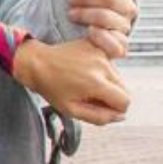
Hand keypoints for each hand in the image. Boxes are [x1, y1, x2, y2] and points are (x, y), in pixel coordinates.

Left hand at [13, 37, 130, 126]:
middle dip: (112, 97)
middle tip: (91, 96)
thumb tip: (121, 116)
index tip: (100, 107)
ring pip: (118, 76)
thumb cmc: (50, 87)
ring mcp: (100, 54)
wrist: (37, 62)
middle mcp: (102, 66)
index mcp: (96, 83)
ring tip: (85, 82)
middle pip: (124, 89)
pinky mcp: (97, 46)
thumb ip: (100, 117)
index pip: (125, 102)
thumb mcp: (72, 110)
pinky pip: (110, 63)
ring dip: (107, 83)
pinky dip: (102, 70)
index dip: (115, 109)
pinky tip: (86, 71)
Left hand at [68, 0, 137, 59]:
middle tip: (69, 0)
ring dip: (86, 15)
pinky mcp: (116, 47)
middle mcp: (128, 8)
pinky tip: (88, 31)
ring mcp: (123, 28)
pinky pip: (119, 47)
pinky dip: (103, 38)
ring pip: (112, 20)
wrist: (58, 16)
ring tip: (71, 14)